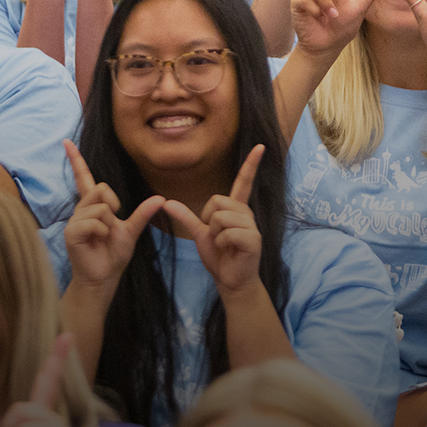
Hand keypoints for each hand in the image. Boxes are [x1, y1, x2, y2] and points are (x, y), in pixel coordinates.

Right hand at [61, 139, 164, 290]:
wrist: (104, 278)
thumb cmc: (113, 255)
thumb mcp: (132, 231)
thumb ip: (143, 214)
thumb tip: (161, 198)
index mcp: (93, 206)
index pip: (84, 178)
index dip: (76, 160)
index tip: (66, 141)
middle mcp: (81, 209)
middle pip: (101, 188)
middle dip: (114, 205)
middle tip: (113, 224)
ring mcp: (74, 220)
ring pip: (100, 207)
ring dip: (109, 223)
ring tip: (103, 237)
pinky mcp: (71, 232)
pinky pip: (94, 222)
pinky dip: (102, 231)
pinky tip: (97, 241)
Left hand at [163, 146, 266, 295]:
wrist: (230, 280)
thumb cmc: (219, 256)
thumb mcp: (199, 234)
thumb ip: (186, 217)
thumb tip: (166, 202)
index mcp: (236, 209)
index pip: (243, 182)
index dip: (251, 165)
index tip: (260, 146)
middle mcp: (246, 213)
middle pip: (217, 200)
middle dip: (208, 219)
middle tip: (216, 236)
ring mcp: (252, 226)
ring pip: (220, 217)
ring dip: (215, 234)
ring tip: (225, 245)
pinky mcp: (253, 240)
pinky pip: (227, 233)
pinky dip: (221, 243)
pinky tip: (229, 251)